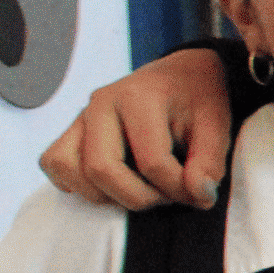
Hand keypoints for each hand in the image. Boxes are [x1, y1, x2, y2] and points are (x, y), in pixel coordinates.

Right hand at [39, 47, 240, 208]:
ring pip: (69, 168)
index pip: (151, 163)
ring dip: (105, 194)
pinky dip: (76, 183)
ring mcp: (81, 116)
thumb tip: (197, 196)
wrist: (183, 75)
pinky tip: (111, 185)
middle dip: (138, 197)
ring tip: (140, 189)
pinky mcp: (72, 129)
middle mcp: (101, 103)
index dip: (178, 189)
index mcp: (139, 97)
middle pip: (101, 169)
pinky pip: (55, 163)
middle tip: (166, 195)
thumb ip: (210, 164)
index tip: (197, 191)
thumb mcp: (218, 127)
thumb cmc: (198, 100)